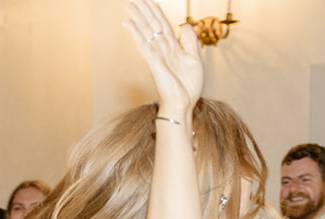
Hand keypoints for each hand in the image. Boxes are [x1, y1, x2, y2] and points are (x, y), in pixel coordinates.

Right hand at [123, 0, 202, 119]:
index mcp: (173, 46)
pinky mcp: (153, 61)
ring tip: (130, 4)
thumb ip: (190, 41)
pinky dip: (136, 32)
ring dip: (138, 16)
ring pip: (146, 30)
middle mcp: (163, 48)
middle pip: (153, 23)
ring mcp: (157, 53)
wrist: (184, 103)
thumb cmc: (188, 86)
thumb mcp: (195, 59)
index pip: (163, 24)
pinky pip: (143, 43)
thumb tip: (186, 25)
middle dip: (145, 9)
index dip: (157, 12)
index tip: (150, 1)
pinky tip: (129, 23)